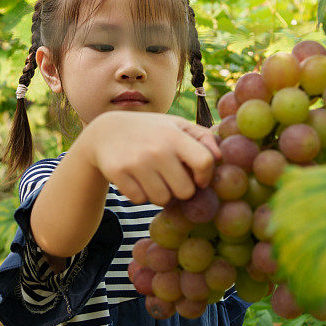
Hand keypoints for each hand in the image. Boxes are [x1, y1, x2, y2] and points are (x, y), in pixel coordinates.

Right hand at [78, 112, 221, 205]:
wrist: (106, 131)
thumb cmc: (150, 131)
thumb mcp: (176, 125)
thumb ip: (203, 137)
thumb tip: (219, 157)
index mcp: (175, 135)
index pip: (204, 162)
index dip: (206, 176)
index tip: (199, 179)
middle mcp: (157, 149)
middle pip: (185, 191)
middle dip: (181, 190)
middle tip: (172, 179)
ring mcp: (136, 162)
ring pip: (162, 200)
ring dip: (160, 194)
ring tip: (154, 178)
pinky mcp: (118, 173)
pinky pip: (140, 200)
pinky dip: (140, 195)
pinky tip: (137, 180)